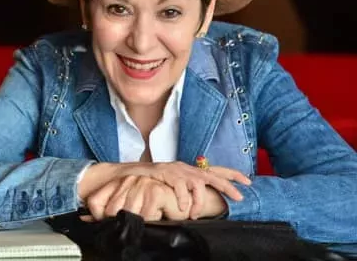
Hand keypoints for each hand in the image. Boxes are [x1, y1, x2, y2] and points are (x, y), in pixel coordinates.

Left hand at [85, 175, 190, 220]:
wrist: (184, 200)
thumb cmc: (157, 204)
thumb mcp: (130, 206)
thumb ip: (108, 210)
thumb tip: (85, 218)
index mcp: (119, 182)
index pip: (95, 202)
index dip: (100, 217)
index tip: (112, 222)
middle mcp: (128, 181)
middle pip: (111, 212)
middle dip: (123, 222)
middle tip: (138, 222)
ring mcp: (142, 184)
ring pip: (128, 215)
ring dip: (140, 223)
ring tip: (149, 218)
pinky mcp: (155, 192)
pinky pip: (145, 216)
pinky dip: (152, 221)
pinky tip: (158, 215)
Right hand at [117, 161, 249, 217]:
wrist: (133, 174)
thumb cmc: (156, 181)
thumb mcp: (176, 183)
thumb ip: (188, 189)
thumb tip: (201, 201)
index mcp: (191, 170)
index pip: (215, 169)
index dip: (232, 174)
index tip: (248, 181)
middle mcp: (187, 168)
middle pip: (213, 175)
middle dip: (227, 186)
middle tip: (239, 197)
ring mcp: (178, 170)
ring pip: (197, 184)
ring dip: (199, 201)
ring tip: (194, 214)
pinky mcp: (167, 173)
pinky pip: (180, 187)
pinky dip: (183, 200)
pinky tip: (182, 209)